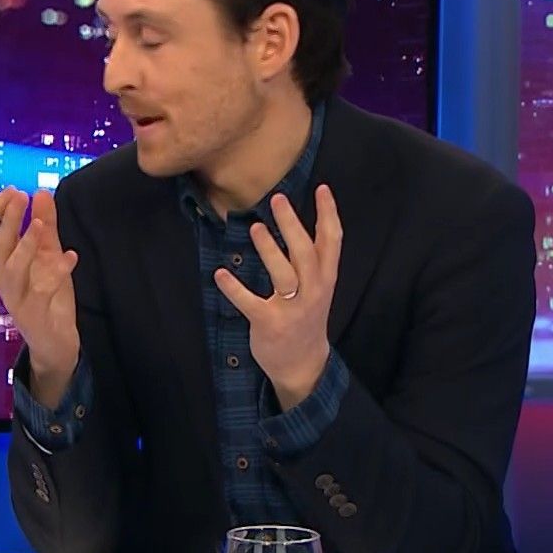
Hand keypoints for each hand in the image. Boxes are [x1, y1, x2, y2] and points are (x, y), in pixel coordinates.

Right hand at [0, 186, 80, 404]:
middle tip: (21, 196)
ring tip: (39, 225)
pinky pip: (41, 292)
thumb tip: (40, 192)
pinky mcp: (34, 316)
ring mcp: (17, 299)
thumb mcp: (49, 258)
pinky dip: (56, 274)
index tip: (13, 189)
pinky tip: (70, 257)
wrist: (54, 347)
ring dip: (25, 246)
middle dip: (8, 219)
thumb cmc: (48, 300)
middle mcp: (5, 280)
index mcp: (4, 264)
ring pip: (12, 270)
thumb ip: (45, 227)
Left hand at [213, 185, 341, 408]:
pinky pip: (250, 303)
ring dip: (269, 250)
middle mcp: (313, 290)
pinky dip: (234, 289)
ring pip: (284, 275)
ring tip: (255, 228)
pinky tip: (220, 274)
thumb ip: (312, 261)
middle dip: (292, 224)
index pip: (333, 241)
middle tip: (277, 199)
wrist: (303, 364)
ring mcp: (292, 308)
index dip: (328, 214)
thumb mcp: (318, 288)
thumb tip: (296, 224)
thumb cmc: (306, 317)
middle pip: (305, 252)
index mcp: (325, 278)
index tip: (322, 188)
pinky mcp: (269, 324)